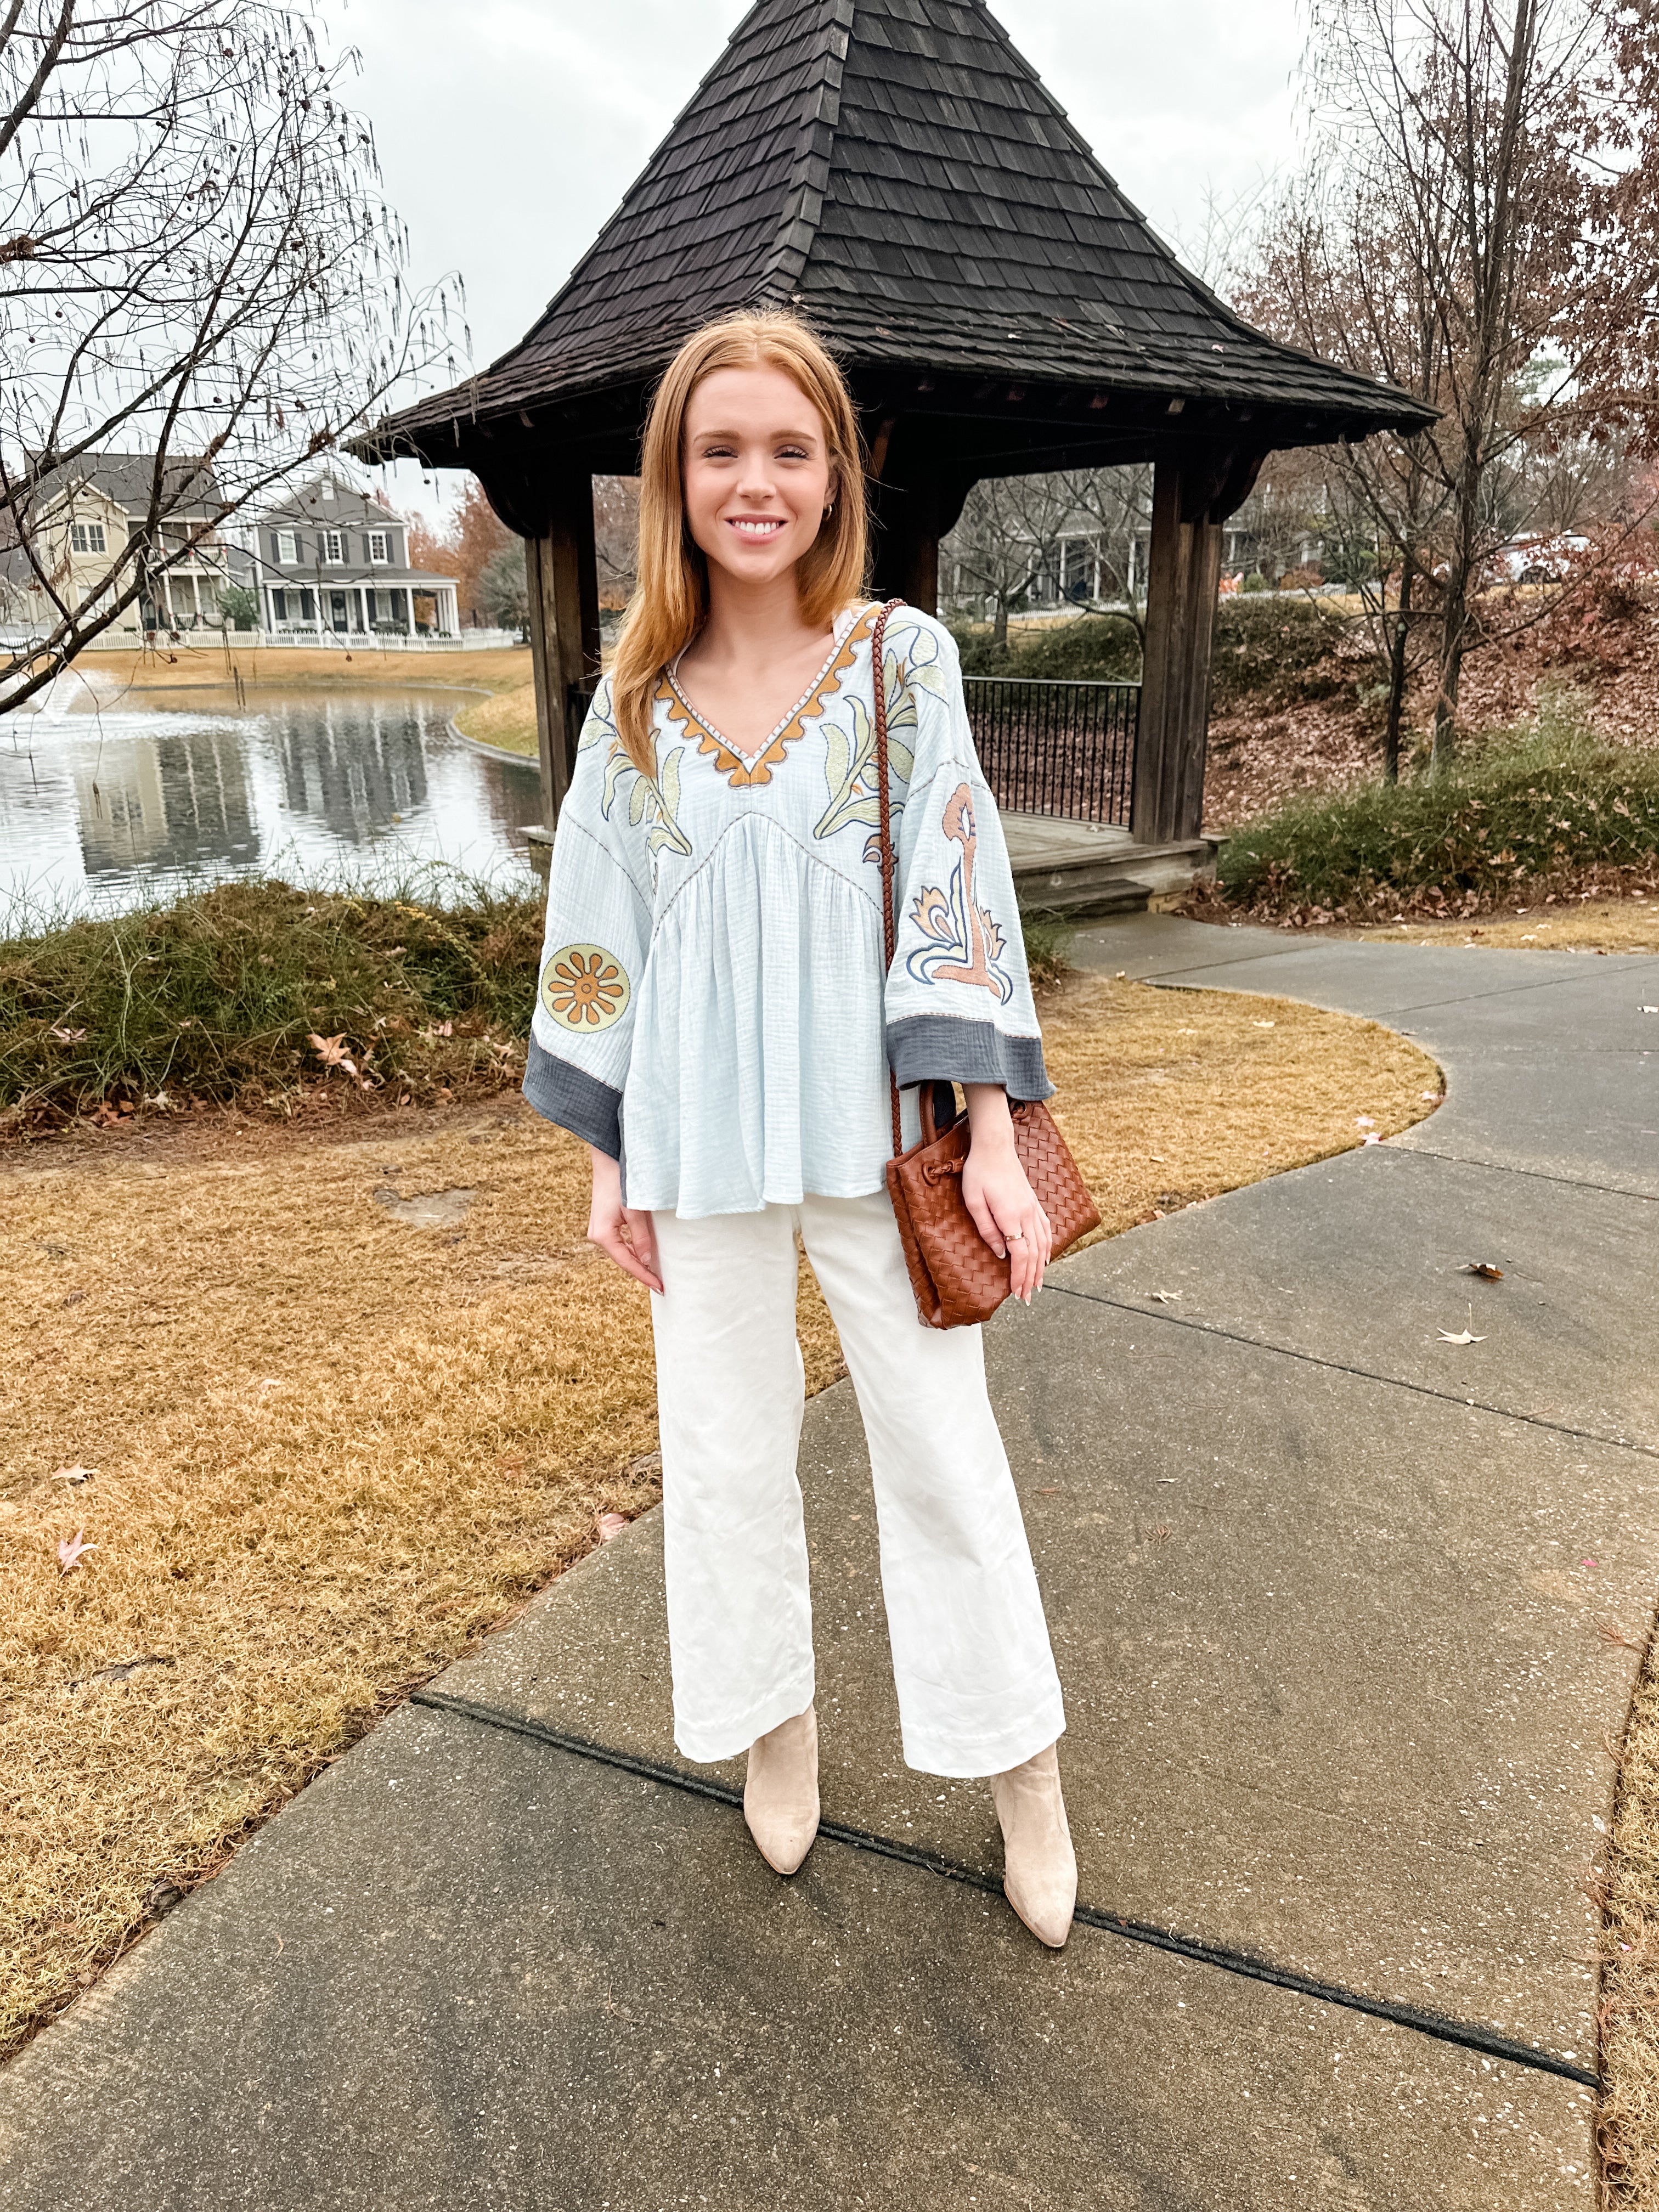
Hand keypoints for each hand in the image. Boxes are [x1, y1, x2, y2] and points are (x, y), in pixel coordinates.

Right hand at [586, 1147, 662, 1292]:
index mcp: (602, 1235)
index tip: (660, 1287)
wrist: (607, 1161)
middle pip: (623, 1259)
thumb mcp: (634, 1211)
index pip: (627, 1263)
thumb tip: (648, 1260)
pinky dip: (632, 1250)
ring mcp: (598, 1230)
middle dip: (641, 1271)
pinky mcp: (603, 1224)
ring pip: (621, 1252)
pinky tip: (645, 1254)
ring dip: (637, 1261)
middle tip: (660, 1284)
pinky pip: (620, 1243)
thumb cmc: (620, 1182)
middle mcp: (597, 1236)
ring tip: (655, 1273)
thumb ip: (641, 1236)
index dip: (644, 1276)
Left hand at [960, 1084, 1051, 1304]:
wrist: (995, 1147)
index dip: (1020, 1276)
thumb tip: (1000, 1253)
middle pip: (1034, 1254)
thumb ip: (987, 1229)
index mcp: (1011, 1215)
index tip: (1017, 1293)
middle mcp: (1027, 1214)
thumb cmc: (979, 1172)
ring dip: (1041, 1267)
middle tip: (1027, 1298)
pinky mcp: (1034, 1203)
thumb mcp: (973, 1201)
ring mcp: (1033, 1208)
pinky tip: (1045, 1257)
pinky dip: (1048, 1247)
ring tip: (1037, 1284)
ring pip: (1043, 1244)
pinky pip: (1046, 1229)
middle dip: (1031, 1278)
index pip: (1021, 1254)